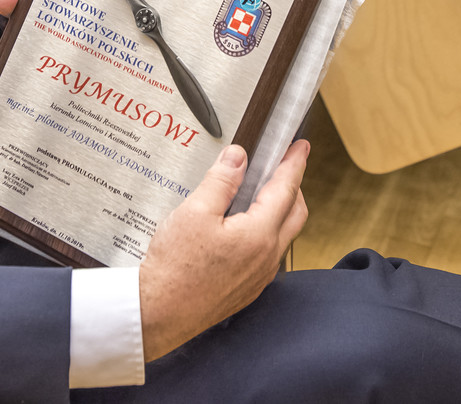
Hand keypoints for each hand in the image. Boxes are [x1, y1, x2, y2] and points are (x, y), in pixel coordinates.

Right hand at [139, 141, 308, 361]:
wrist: (159, 313)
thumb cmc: (175, 268)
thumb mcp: (194, 212)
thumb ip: (221, 181)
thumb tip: (238, 157)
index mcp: (259, 235)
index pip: (287, 189)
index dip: (295, 164)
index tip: (300, 147)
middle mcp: (267, 257)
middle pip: (296, 213)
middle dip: (294, 186)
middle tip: (283, 166)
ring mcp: (260, 276)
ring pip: (283, 235)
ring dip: (280, 209)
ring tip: (259, 192)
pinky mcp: (248, 288)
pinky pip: (269, 253)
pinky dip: (267, 230)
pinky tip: (243, 225)